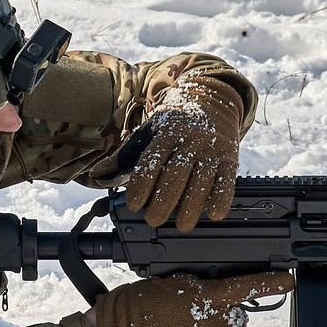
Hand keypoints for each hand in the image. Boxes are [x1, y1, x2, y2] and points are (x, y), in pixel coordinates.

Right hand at [90, 272, 293, 326]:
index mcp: (212, 296)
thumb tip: (218, 295)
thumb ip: (205, 288)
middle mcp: (220, 321)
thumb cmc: (146, 300)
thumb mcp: (178, 281)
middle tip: (193, 313)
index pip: (249, 286)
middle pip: (236, 315)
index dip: (273, 283)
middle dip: (222, 313)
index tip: (290, 280)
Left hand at [123, 75, 245, 230]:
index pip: (151, 161)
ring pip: (202, 179)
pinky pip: (227, 179)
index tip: (133, 204)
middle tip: (153, 220)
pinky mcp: (230, 157)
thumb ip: (124, 156)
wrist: (211, 102)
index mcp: (166, 133)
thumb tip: (96, 174)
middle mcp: (190, 140)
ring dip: (192, 205)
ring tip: (182, 225)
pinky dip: (222, 197)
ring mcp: (212, 149)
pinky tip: (214, 214)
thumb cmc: (174, 124)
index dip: (141, 185)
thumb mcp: (148, 133)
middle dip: (163, 200)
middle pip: (176, 173)